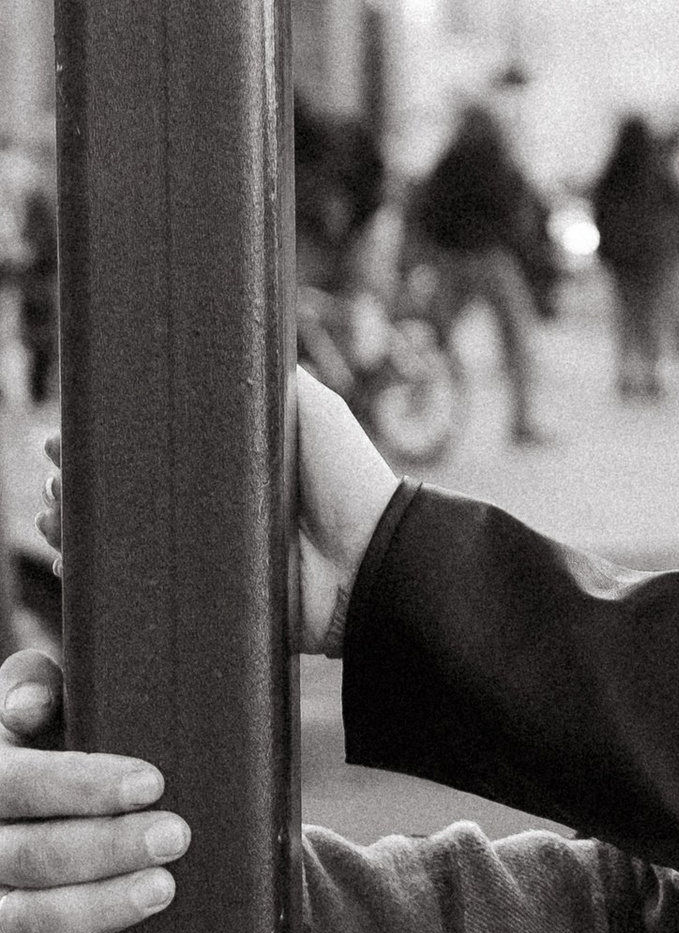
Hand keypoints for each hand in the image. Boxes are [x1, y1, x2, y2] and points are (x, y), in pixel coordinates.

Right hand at [0, 652, 187, 932]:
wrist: (57, 814)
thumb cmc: (57, 749)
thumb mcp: (42, 707)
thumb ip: (34, 686)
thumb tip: (34, 699)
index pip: (14, 784)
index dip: (78, 785)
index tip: (150, 781)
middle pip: (29, 856)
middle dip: (108, 847)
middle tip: (176, 835)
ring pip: (30, 919)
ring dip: (100, 907)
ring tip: (163, 888)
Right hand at [42, 376, 398, 658]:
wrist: (372, 556)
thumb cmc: (347, 477)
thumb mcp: (311, 408)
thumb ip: (267, 376)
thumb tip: (218, 333)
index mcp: (225, 467)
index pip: (146, 450)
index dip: (101, 443)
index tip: (60, 434)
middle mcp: (208, 511)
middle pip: (122, 497)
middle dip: (75, 485)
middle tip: (52, 474)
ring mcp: (203, 556)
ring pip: (120, 543)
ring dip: (75, 529)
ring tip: (51, 515)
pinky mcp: (206, 600)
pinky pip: (141, 591)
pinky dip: (100, 580)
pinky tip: (69, 564)